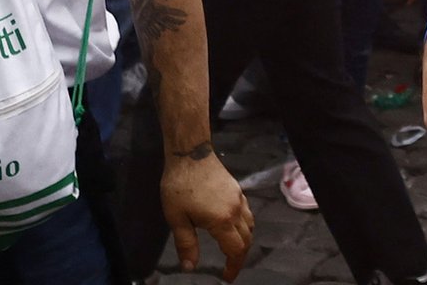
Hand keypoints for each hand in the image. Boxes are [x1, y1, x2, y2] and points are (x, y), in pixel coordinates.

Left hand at [162, 150, 252, 281]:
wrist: (189, 153)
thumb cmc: (179, 186)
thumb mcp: (176, 218)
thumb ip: (186, 244)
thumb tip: (190, 267)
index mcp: (222, 221)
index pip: (235, 250)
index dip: (233, 267)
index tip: (227, 278)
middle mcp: (235, 211)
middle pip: (246, 240)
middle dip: (240, 257)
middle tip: (229, 267)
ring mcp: (238, 199)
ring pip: (250, 226)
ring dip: (244, 241)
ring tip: (232, 249)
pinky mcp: (237, 189)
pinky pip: (247, 213)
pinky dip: (244, 226)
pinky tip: (233, 225)